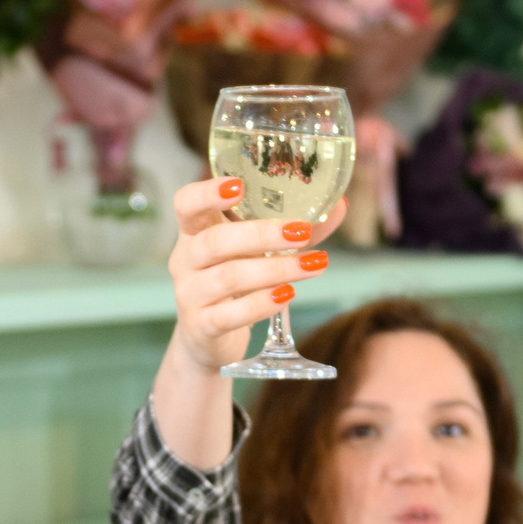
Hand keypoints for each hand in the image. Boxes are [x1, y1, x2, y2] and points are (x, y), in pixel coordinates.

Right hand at [164, 175, 343, 376]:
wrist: (208, 338)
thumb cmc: (236, 281)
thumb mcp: (257, 252)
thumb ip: (293, 229)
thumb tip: (338, 207)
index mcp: (195, 231)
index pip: (186, 203)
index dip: (207, 193)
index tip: (239, 185)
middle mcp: (185, 260)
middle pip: (214, 241)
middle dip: (261, 234)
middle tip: (302, 233)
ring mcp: (190, 295)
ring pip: (228, 277)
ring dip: (275, 270)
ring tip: (313, 265)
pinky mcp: (201, 326)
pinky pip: (230, 315)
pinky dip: (261, 304)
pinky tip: (288, 294)